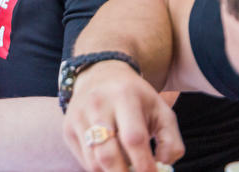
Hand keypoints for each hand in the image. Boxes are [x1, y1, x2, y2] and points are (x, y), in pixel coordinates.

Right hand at [62, 61, 184, 171]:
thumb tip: (162, 168)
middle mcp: (96, 105)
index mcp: (123, 96)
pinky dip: (102, 169)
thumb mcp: (162, 112)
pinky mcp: (68, 129)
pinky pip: (85, 162)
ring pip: (94, 162)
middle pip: (108, 154)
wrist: (101, 76)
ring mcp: (78, 117)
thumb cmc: (137, 98)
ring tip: (128, 168)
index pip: (133, 138)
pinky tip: (114, 161)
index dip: (145, 164)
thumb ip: (171, 143)